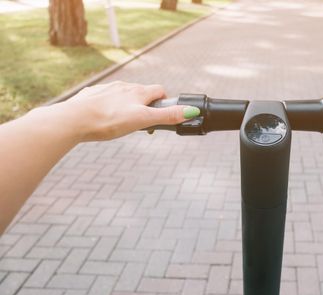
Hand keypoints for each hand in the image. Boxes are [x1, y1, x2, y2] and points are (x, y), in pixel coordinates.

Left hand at [57, 81, 199, 141]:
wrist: (74, 120)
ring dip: (127, 106)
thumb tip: (192, 111)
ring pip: (122, 95)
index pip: (159, 90)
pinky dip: (108, 107)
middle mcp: (123, 86)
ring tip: (122, 124)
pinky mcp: (90, 95)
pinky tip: (103, 119)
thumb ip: (167, 116)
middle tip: (143, 124)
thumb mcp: (143, 120)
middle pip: (141, 93)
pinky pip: (104, 98)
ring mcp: (106, 89)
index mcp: (138, 91)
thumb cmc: (109, 120)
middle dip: (145, 105)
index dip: (164, 101)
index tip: (163, 113)